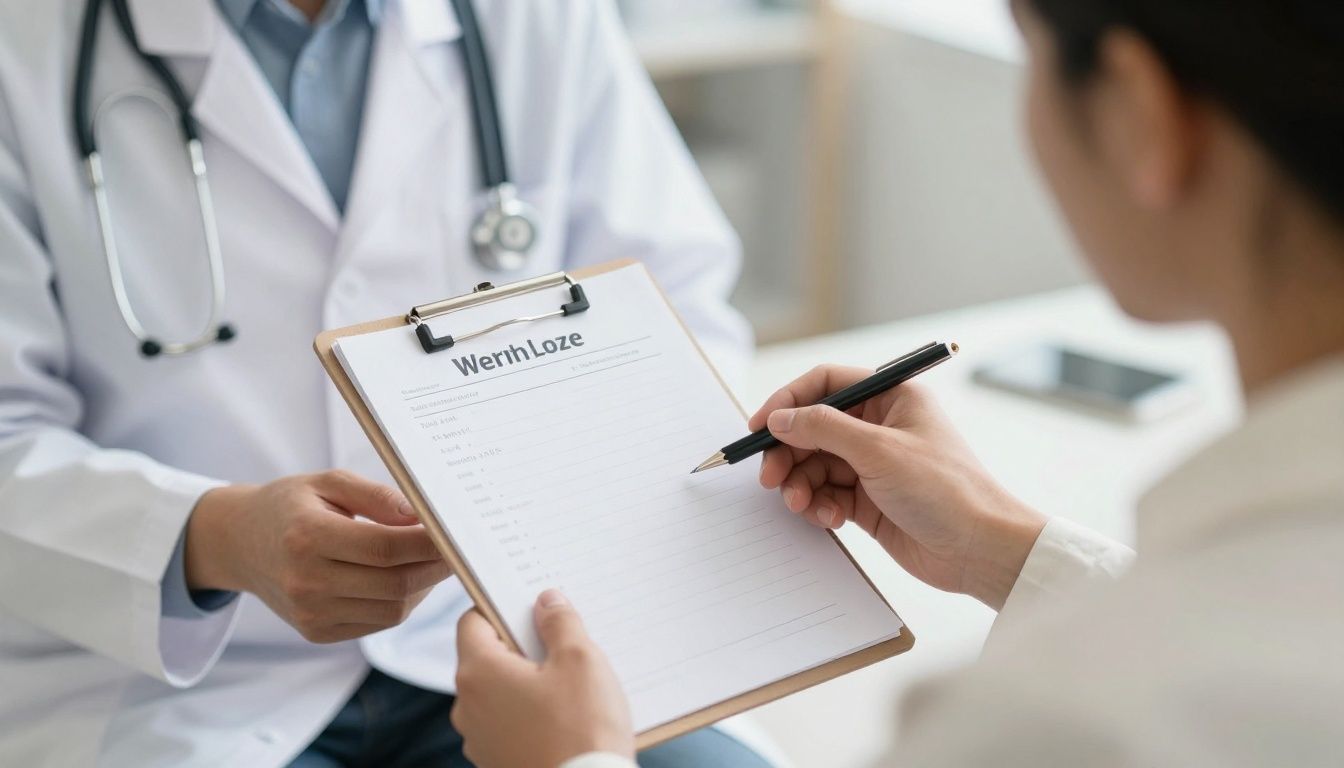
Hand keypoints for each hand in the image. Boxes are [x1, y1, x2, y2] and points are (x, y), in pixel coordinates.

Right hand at [184, 470, 452, 642]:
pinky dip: (402, 602)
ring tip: (432, 560)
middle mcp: (305, 581)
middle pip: (394, 584)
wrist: (240, 543)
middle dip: (436, 567)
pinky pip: (378, 622)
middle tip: (458, 548)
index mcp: (307, 537)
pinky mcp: (316, 632)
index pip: (385, 548)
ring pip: (393, 609)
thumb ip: (377, 496)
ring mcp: (310, 613)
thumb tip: (421, 517)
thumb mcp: (328, 482)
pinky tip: (407, 578)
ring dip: (423, 587)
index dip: (429, 543)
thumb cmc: (291, 505)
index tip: (458, 532)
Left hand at [453, 590, 633, 767]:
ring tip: (570, 684)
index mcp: (478, 673)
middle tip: (562, 643)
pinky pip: (508, 723)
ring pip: (499, 692)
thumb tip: (546, 601)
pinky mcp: (496, 762)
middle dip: (522, 645)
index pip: (472, 621)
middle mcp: (467, 706)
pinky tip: (565, 717)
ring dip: (527, 682)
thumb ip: (560, 622)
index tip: (531, 605)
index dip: (500, 606)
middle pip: (487, 657)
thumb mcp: (581, 661)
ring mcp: (479, 739)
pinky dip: (529, 713)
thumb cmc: (581, 730)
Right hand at [751, 365, 1047, 609]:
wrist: (980, 550)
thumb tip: (781, 418)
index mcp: (892, 397)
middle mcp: (880, 426)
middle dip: (789, 452)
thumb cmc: (946, 490)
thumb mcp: (879, 450)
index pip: (826, 383)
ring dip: (801, 483)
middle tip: (770, 476)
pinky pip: (827, 494)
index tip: (760, 426)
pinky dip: (819, 505)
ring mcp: (874, 464)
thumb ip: (823, 428)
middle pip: (813, 428)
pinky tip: (829, 518)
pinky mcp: (869, 499)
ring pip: (815, 464)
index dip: (789, 401)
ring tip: (801, 503)